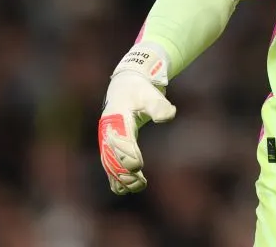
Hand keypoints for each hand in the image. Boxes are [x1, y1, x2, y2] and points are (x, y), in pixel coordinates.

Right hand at [98, 43, 175, 194]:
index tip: (138, 166)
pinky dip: (115, 176)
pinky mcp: (109, 145)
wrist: (124, 87)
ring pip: (110, 162)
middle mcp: (108, 130)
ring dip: (121, 177)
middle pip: (113, 155)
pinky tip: (123, 189)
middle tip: (139, 182)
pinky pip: (109, 163)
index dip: (128, 154)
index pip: (121, 139)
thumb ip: (159, 106)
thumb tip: (169, 116)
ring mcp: (106, 139)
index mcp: (116, 117)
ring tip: (137, 187)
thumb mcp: (150, 94)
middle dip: (124, 170)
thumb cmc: (140, 91)